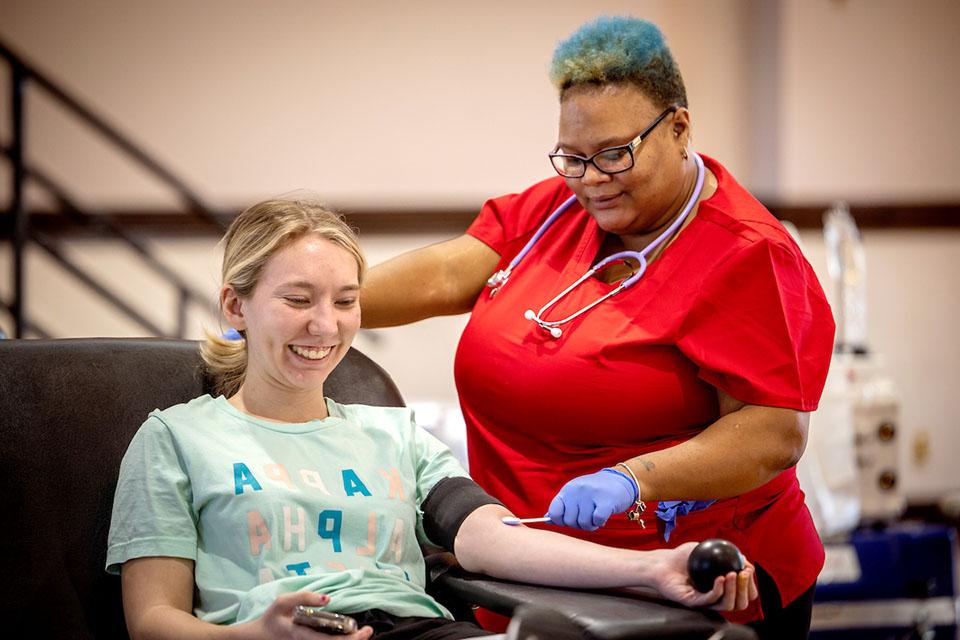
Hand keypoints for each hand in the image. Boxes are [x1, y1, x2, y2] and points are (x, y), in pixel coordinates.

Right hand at [242, 591, 373, 638]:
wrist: (258, 637)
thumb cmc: (271, 618)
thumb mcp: (283, 601)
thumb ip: (304, 597)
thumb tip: (327, 598)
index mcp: (303, 636)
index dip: (352, 639)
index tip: (365, 630)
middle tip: (368, 630)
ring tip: (361, 632)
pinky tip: (348, 634)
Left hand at [547, 468, 636, 530]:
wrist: (620, 481)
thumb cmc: (595, 492)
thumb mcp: (576, 495)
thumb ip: (562, 506)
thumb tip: (546, 519)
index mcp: (567, 489)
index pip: (554, 512)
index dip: (561, 521)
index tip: (570, 520)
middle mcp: (577, 490)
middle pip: (570, 522)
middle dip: (579, 524)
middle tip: (588, 516)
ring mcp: (591, 494)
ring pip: (584, 524)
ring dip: (591, 524)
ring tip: (596, 515)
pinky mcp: (605, 501)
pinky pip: (597, 521)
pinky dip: (600, 522)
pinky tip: (604, 514)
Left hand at [649, 543, 757, 610]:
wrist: (662, 562)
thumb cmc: (683, 556)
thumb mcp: (707, 550)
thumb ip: (726, 553)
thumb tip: (745, 560)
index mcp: (722, 588)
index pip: (744, 594)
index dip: (750, 585)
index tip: (749, 570)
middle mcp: (715, 598)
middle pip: (740, 603)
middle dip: (746, 590)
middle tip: (743, 573)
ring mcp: (705, 602)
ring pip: (727, 605)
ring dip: (734, 591)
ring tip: (733, 574)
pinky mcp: (693, 602)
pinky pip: (709, 600)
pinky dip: (718, 590)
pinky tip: (720, 578)